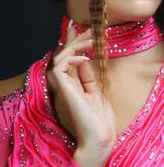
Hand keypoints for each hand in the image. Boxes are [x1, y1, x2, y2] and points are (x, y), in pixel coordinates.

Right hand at [46, 19, 116, 152]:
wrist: (101, 139)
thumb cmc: (101, 121)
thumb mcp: (98, 94)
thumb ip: (89, 78)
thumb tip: (85, 60)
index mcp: (75, 86)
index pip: (71, 59)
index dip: (73, 43)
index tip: (78, 27)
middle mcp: (67, 85)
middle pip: (65, 56)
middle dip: (77, 40)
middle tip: (91, 30)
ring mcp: (65, 89)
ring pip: (60, 59)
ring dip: (75, 46)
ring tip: (91, 41)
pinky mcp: (65, 92)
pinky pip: (59, 69)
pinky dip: (70, 60)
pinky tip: (84, 58)